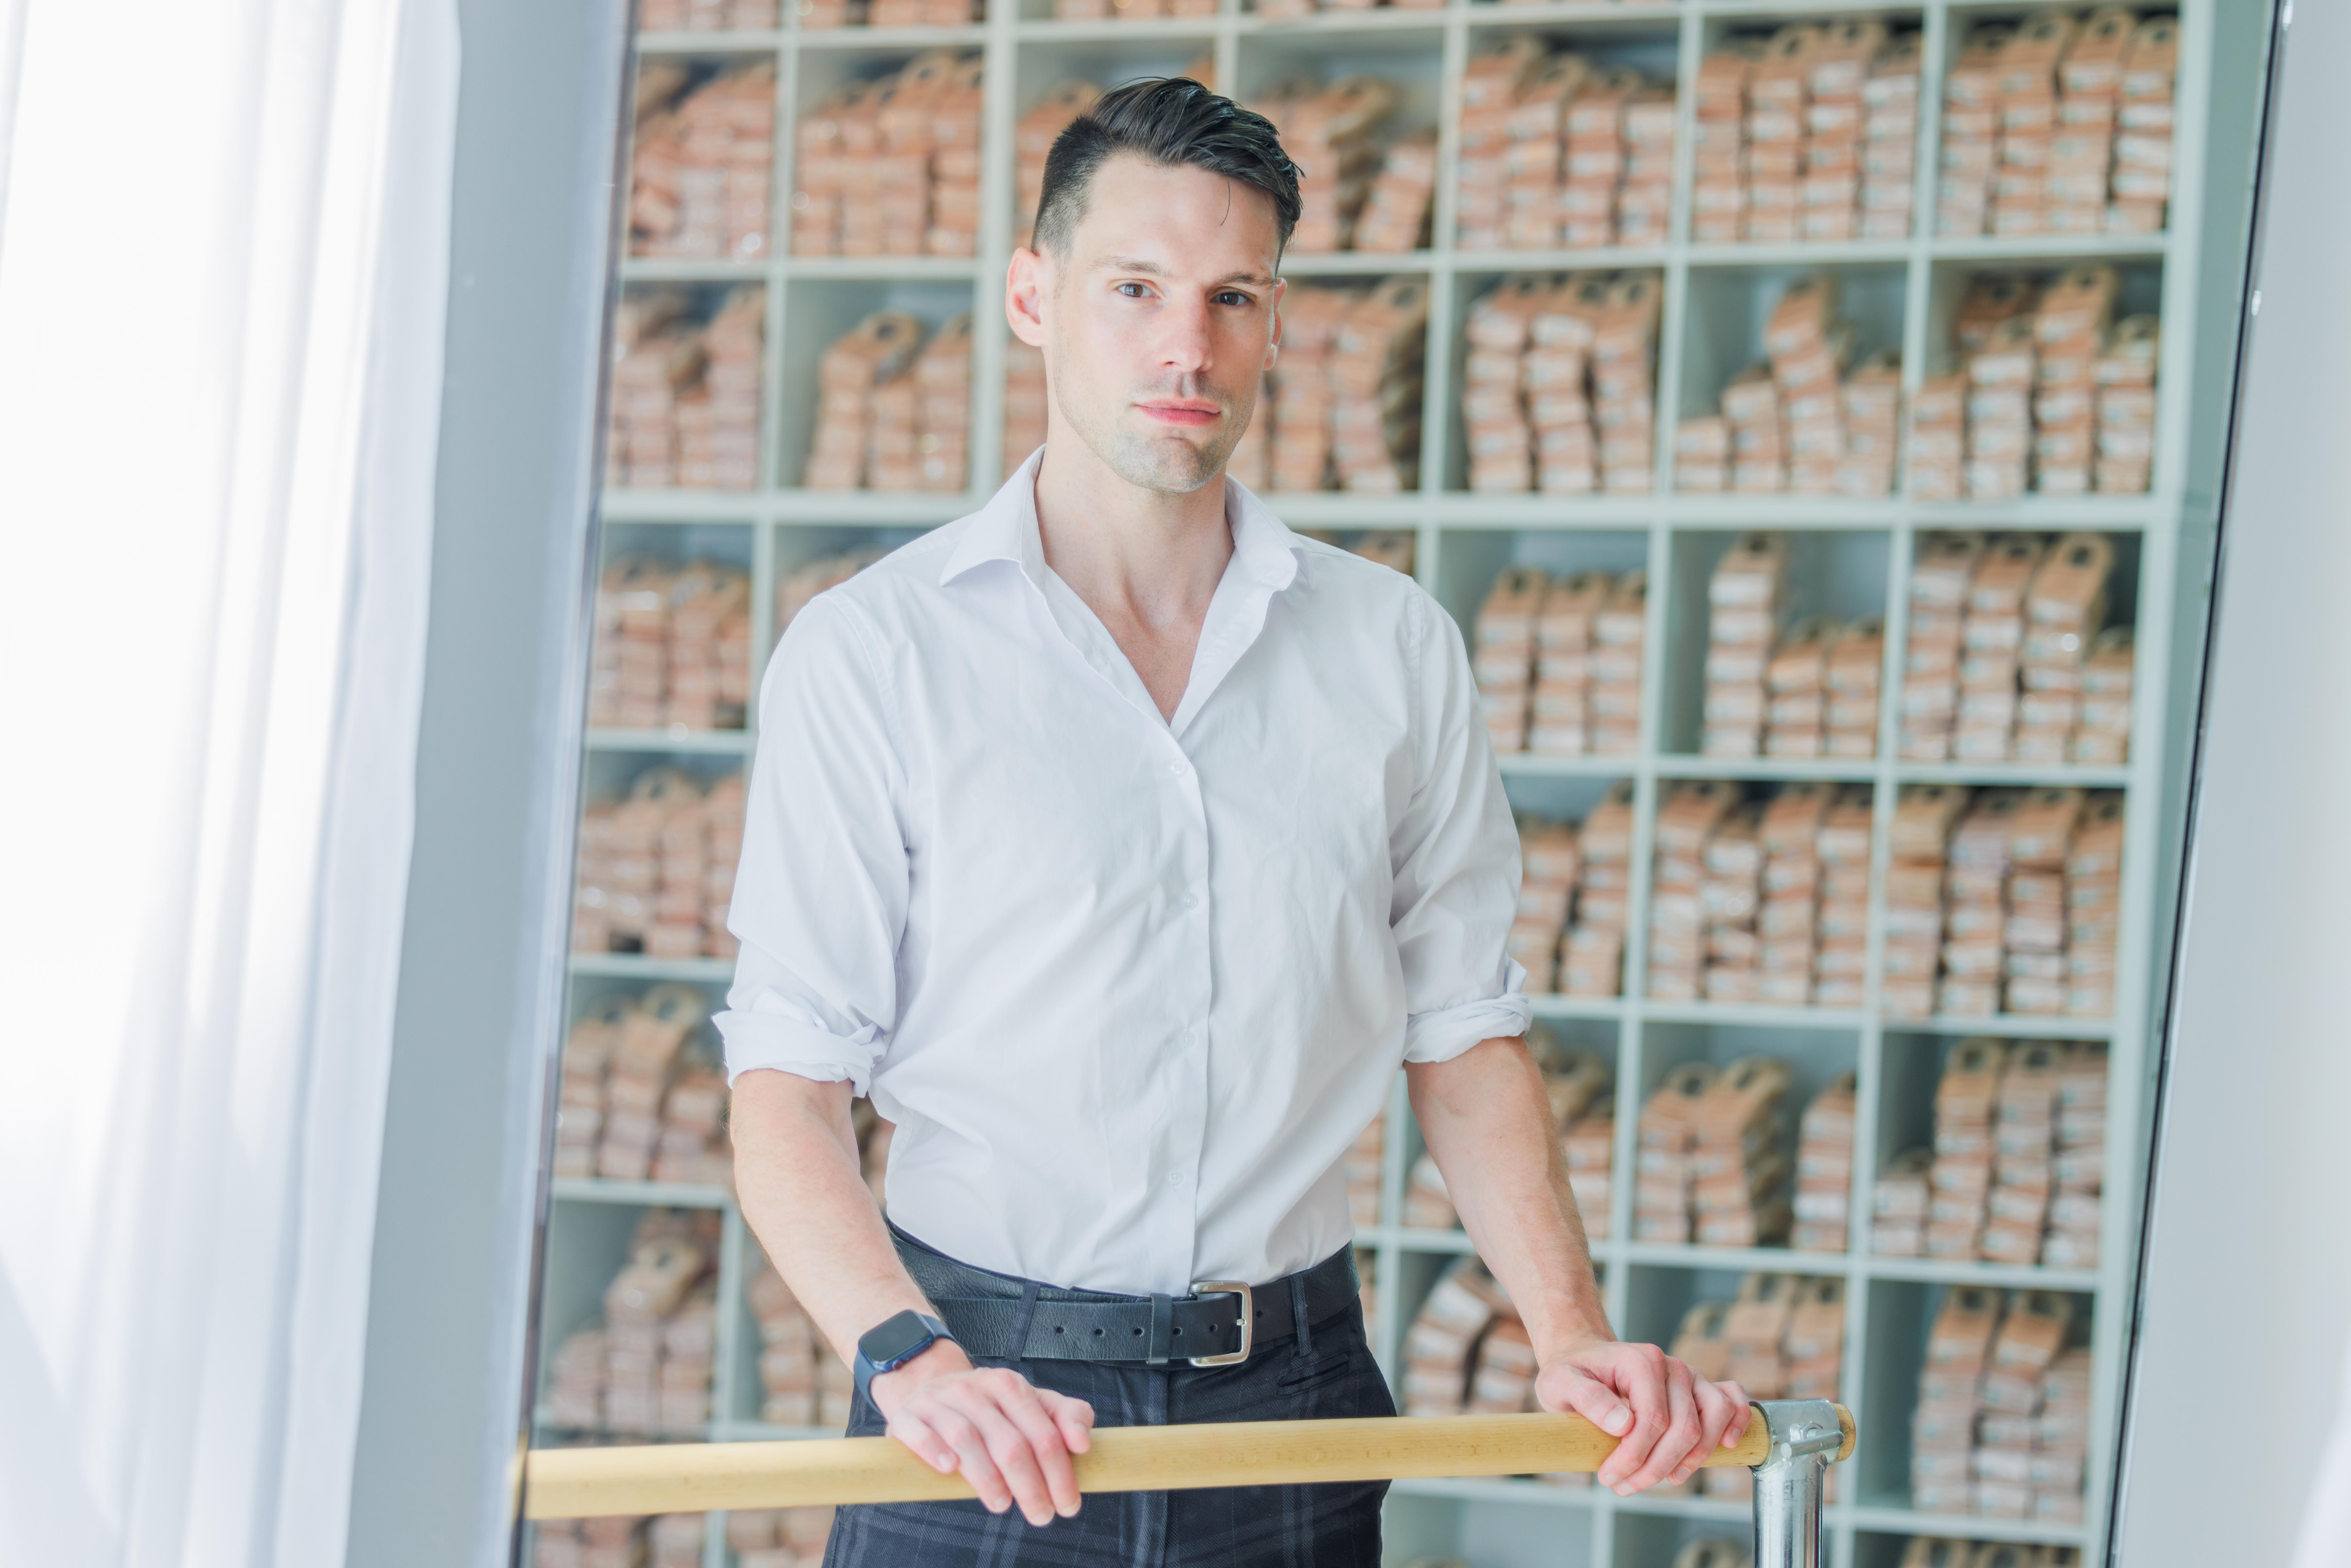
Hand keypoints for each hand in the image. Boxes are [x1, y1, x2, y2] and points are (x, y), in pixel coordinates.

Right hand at [870, 1342, 1096, 1525]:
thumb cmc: (988, 1406)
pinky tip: (950, 1470)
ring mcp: (938, 1401)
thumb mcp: (1031, 1403)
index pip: (1043, 1432)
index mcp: (1008, 1385)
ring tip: (1002, 1504)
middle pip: (1010, 1443)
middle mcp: (974, 1389)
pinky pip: (920, 1433)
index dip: (1060, 1473)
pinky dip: (935, 1450)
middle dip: (1031, 1486)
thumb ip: (1066, 1417)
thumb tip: (1083, 1443)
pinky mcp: (908, 1416)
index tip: (1069, 1504)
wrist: (929, 1385)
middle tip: (1041, 1515)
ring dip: (988, 1478)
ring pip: (967, 1439)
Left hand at [1533, 1337, 1750, 1495]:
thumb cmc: (1573, 1374)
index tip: (1609, 1477)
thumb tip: (1623, 1425)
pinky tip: (1725, 1445)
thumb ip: (1587, 1399)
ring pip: (1713, 1419)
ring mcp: (1689, 1376)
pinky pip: (1732, 1401)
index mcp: (1640, 1362)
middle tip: (1624, 1486)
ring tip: (1664, 1478)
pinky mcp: (1700, 1388)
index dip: (1635, 1457)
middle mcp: (1671, 1366)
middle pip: (1684, 1429)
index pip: (1653, 1421)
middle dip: (1656, 1468)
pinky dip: (1736, 1423)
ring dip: (1693, 1458)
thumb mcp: (1560, 1383)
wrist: (1584, 1362)